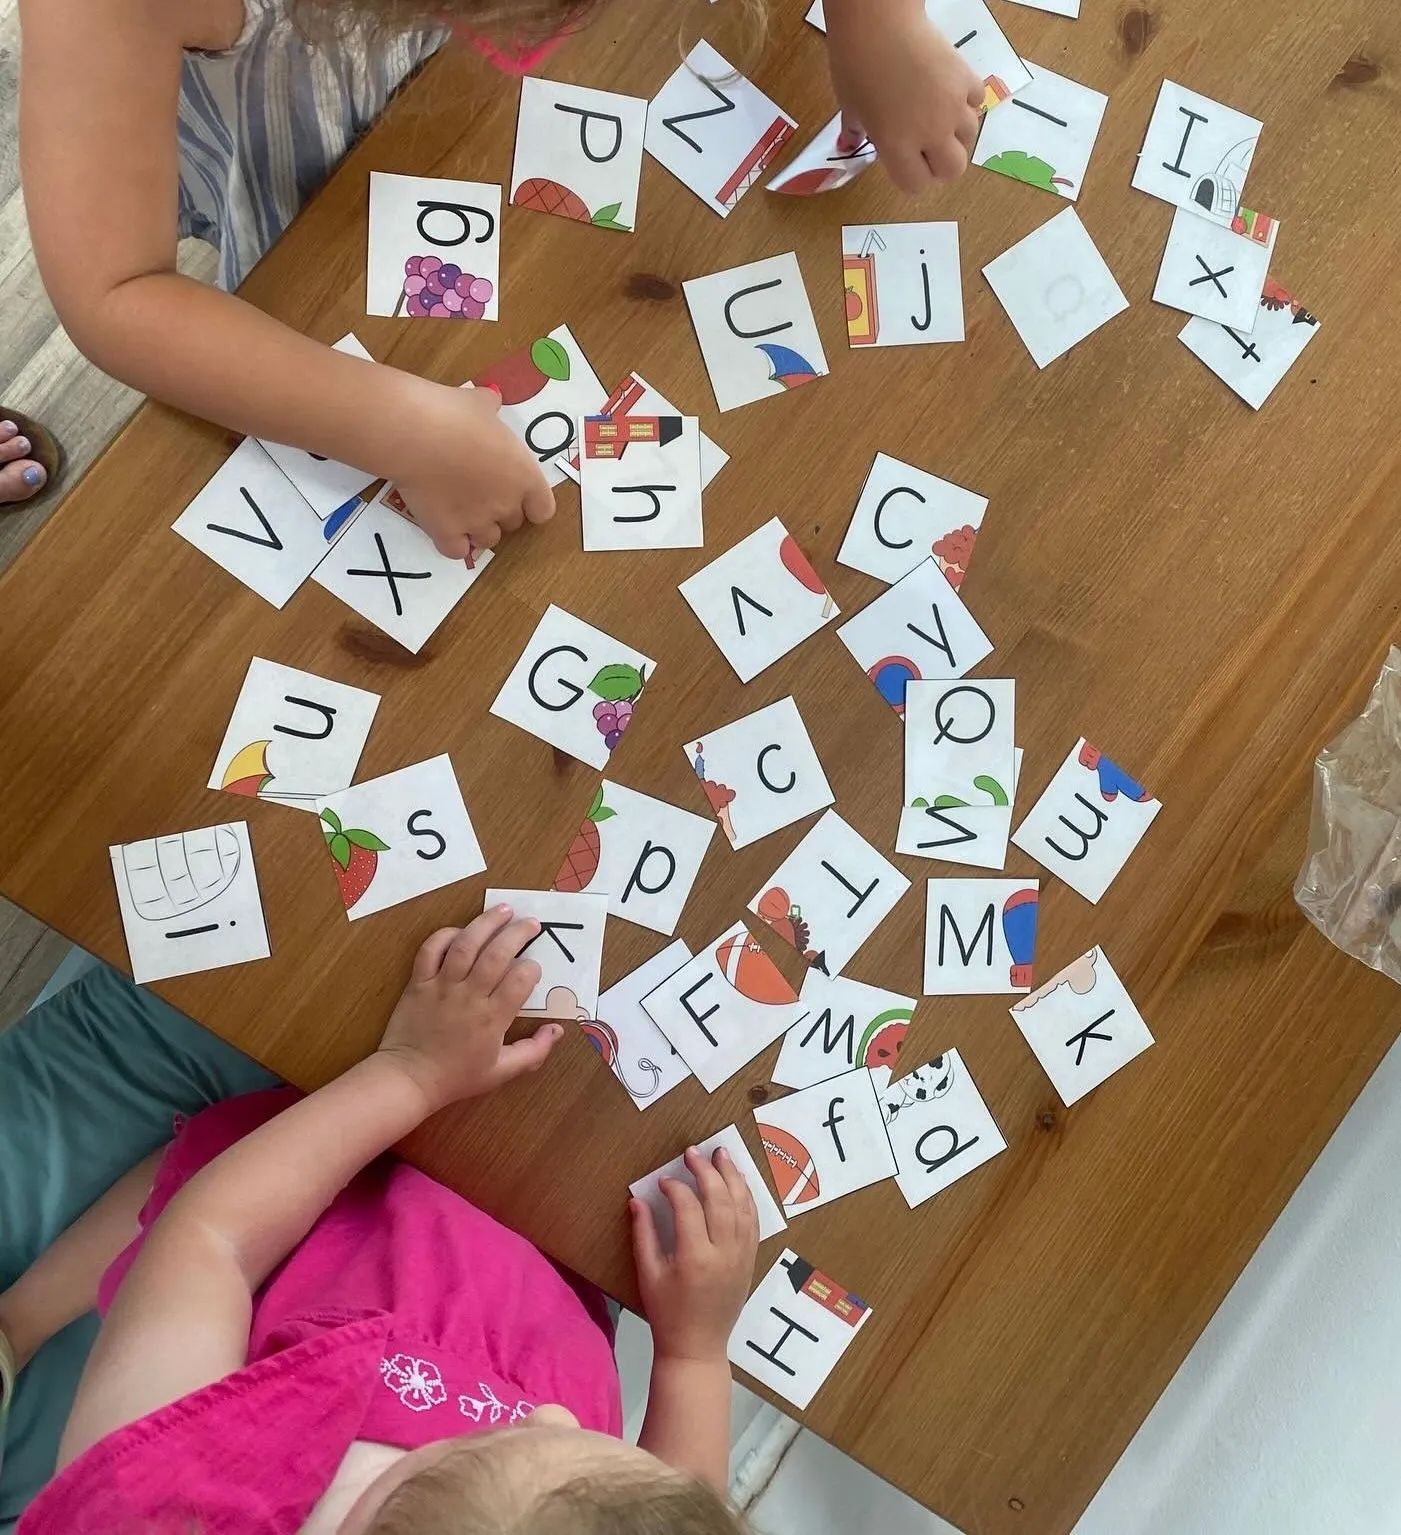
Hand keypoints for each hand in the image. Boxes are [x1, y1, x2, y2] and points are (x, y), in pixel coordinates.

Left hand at [375, 907, 562, 1112]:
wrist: (409, 1079)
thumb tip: (558, 1029)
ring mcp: (442, 986)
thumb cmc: (457, 1076)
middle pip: (496, 954)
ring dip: (486, 924)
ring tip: (503, 910)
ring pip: (465, 945)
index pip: (520, 980)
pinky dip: (444, 935)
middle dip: (517, 934)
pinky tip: (460, 930)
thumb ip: (534, 1051)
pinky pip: (430, 950)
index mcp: (492, 1018)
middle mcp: (469, 996)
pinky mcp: (418, 982)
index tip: (534, 967)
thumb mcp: (502, 1072)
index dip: (532, 968)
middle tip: (531, 923)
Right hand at [383, 376, 555, 558]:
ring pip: (488, 541)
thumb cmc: (454, 414)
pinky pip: (457, 551)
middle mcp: (506, 505)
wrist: (416, 434)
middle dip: (500, 512)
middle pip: (513, 523)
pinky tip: (444, 527)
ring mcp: (476, 522)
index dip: (531, 505)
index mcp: (524, 476)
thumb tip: (492, 397)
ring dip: (479, 530)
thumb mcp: (479, 402)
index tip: (518, 495)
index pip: (544, 510)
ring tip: (461, 510)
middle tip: (479, 493)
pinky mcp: (446, 533)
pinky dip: (452, 543)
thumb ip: (490, 406)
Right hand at [631, 1147, 759, 1362]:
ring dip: (733, 1177)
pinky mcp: (751, 1260)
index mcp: (694, 1258)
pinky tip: (738, 1183)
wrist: (697, 1347)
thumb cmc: (667, 1313)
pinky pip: (753, 1222)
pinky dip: (747, 1198)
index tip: (663, 1181)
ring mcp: (742, 1256)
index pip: (688, 1207)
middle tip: (694, 1152)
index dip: (676, 1188)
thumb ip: (643, 1234)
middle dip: (707, 1171)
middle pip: (720, 1200)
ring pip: (742, 1207)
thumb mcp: (648, 1275)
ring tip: (722, 1156)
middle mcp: (724, 1253)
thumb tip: (637, 1199)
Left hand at [824, 0, 983, 192]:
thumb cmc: (855, 64)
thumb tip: (848, 144)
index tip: (906, 165)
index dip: (912, 178)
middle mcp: (930, 133)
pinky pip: (976, 101)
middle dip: (942, 165)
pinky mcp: (964, 77)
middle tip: (929, 150)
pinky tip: (950, 92)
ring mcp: (951, 106)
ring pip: (969, 135)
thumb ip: (856, 131)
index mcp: (897, 147)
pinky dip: (967, 101)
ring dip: (956, 133)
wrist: (878, 21)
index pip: (917, 185)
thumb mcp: (849, 105)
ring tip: (939, 117)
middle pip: (954, 169)